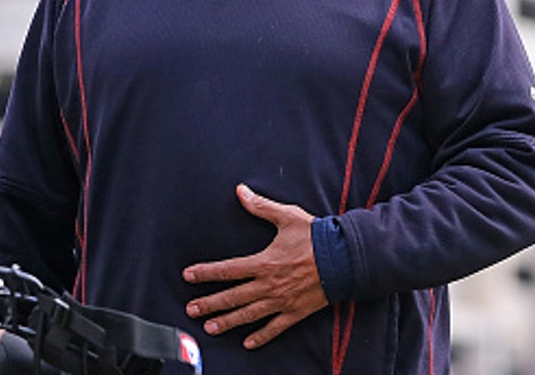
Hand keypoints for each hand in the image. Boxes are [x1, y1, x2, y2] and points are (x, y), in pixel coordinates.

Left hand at [182, 184, 328, 348]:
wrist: (346, 258)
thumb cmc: (316, 236)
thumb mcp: (287, 217)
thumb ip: (261, 206)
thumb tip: (240, 191)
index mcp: (264, 263)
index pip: (228, 269)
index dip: (206, 273)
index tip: (189, 275)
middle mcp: (269, 285)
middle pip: (233, 296)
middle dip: (210, 303)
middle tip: (191, 309)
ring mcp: (282, 301)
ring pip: (249, 315)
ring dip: (228, 321)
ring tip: (210, 327)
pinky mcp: (296, 312)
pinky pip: (275, 328)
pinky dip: (261, 336)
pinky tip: (248, 343)